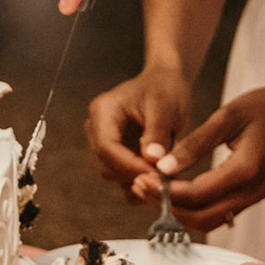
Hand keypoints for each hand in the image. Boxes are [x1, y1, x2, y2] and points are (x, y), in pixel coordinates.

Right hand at [85, 69, 192, 199]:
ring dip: (139, 180)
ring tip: (167, 174)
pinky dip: (140, 181)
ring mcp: (104, 144)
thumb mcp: (166, 105)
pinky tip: (161, 177)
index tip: (157, 173)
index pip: (106, 147)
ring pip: (114, 175)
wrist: (165, 83)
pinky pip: (122, 178)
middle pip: (106, 165)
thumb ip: (157, 132)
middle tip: (166, 177)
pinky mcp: (115, 155)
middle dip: (135, 174)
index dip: (130, 165)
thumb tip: (152, 159)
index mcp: (103, 111)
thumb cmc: (165, 89)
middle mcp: (96, 129)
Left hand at [134, 85, 264, 229]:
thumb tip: (163, 166)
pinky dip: (195, 208)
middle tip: (141, 186)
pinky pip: (219, 212)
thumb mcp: (227, 116)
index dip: (166, 191)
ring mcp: (254, 197)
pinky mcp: (252, 196)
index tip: (142, 177)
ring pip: (210, 220)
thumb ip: (195, 144)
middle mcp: (252, 191)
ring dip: (179, 211)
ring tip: (153, 189)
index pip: (198, 194)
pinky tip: (176, 191)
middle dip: (167, 206)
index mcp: (246, 170)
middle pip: (201, 216)